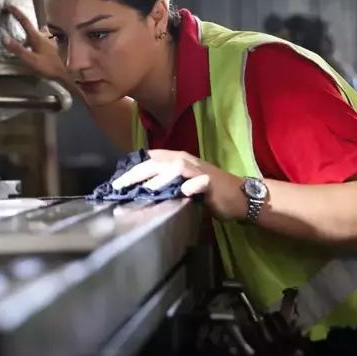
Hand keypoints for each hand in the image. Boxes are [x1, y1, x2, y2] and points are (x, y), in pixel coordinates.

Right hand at [1, 3, 68, 82]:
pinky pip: (43, 40)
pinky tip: (37, 51)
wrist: (65, 73)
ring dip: (31, 37)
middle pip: (31, 28)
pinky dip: (38, 42)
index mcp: (37, 37)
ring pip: (38, 34)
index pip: (25, 21)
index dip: (16, 12)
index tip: (8, 5)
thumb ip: (17, 49)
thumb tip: (4, 38)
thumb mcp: (30, 60)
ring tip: (27, 46)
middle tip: (18, 35)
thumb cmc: (48, 66)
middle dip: (24, 28)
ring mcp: (50, 40)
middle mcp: (44, 35)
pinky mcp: (53, 45)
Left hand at [110, 149, 245, 221]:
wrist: (240, 196)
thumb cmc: (208, 191)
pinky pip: (201, 182)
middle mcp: (185, 161)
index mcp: (176, 160)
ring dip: (161, 178)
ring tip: (146, 190)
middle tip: (120, 186)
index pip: (150, 159)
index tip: (115, 182)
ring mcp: (199, 171)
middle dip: (137, 173)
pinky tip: (184, 192)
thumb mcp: (181, 186)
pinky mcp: (212, 183)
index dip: (132, 169)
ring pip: (177, 168)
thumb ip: (163, 186)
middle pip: (158, 161)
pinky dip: (192, 186)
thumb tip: (138, 194)